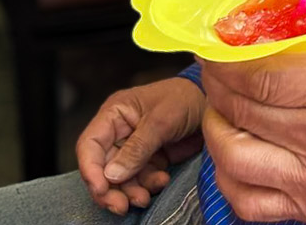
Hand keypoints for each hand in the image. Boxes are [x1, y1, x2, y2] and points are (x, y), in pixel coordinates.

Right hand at [75, 76, 205, 214]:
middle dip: (110, 189)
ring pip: (121, 178)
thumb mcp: (162, 119)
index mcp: (114, 114)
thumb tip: (112, 175)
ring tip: (144, 198)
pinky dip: (147, 186)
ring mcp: (134, 147)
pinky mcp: (150, 159)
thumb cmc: (186, 98)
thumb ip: (138, 147)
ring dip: (130, 192)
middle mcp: (119, 132)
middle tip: (121, 206)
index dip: (91, 169)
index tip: (101, 189)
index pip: (90, 145)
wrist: (215, 104)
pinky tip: (161, 182)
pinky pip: (140, 179)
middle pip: (102, 168)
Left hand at [200, 1, 305, 224]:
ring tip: (221, 109)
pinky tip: (236, 155)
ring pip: (234, 160)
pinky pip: (251, 201)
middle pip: (239, 113)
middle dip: (214, 87)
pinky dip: (231, 178)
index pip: (260, 76)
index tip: (215, 48)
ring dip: (216, 130)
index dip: (225, 61)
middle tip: (213, 70)